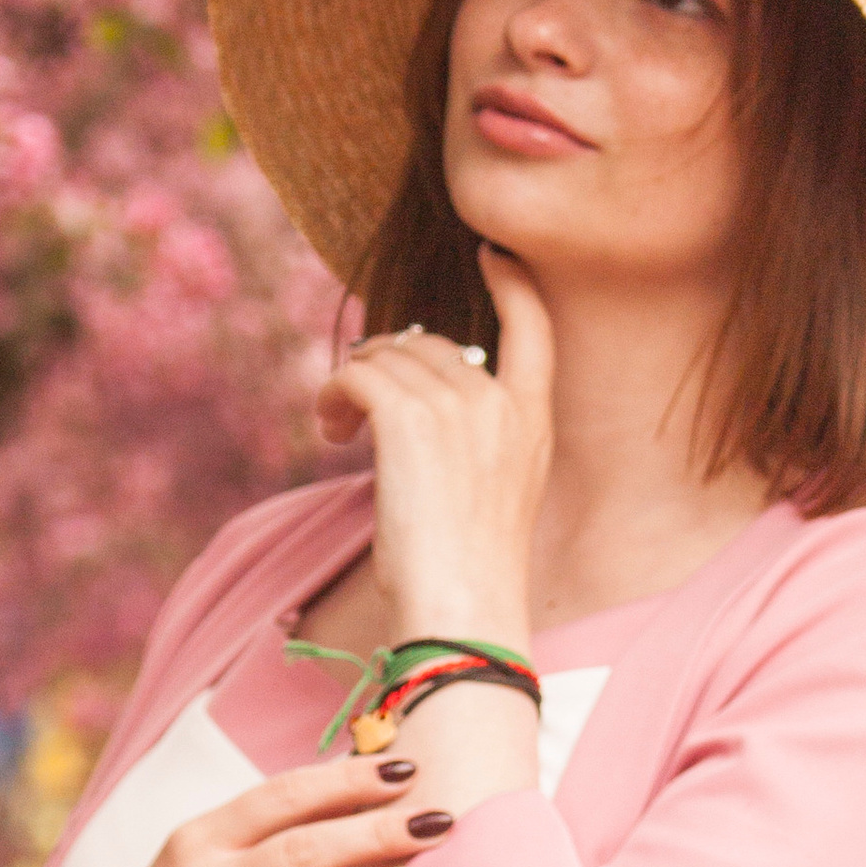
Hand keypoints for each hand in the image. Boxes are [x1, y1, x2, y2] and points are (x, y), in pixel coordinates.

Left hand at [316, 245, 553, 639]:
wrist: (463, 611)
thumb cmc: (469, 575)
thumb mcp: (494, 496)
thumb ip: (472, 443)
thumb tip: (407, 400)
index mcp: (534, 422)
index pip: (535, 329)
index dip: (514, 285)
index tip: (492, 255)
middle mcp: (499, 403)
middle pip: (430, 343)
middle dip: (386, 364)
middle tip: (357, 410)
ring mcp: (458, 407)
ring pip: (387, 354)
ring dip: (352, 382)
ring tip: (338, 426)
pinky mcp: (408, 420)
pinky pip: (355, 374)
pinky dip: (333, 394)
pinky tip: (330, 428)